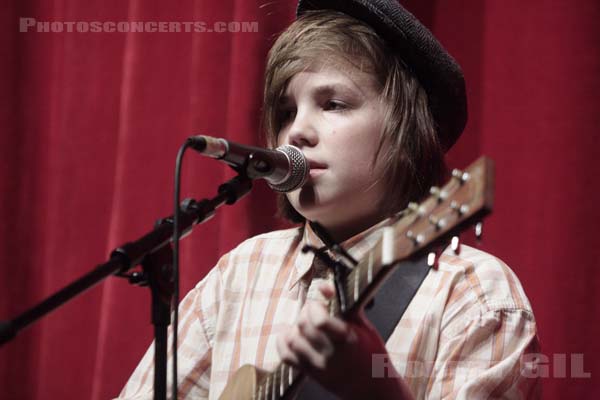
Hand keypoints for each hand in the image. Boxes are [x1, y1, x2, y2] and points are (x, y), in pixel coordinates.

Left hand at [276, 282, 412, 398]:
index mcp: (347, 340)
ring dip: (296, 326)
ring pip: (292, 339)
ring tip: (307, 324)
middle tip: (315, 310)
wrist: (373, 388)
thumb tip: (323, 286)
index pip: (319, 320)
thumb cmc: (371, 353)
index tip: (321, 301)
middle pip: (303, 325)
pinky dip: (284, 341)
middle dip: (306, 311)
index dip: (315, 305)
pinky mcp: (310, 374)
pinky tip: (292, 334)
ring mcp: (318, 366)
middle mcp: (330, 354)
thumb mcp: (365, 326)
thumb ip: (344, 304)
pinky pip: (286, 355)